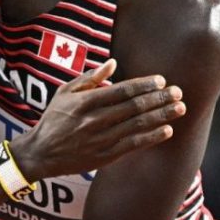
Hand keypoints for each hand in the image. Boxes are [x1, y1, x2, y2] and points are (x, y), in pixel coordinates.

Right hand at [11, 59, 185, 181]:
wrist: (40, 154)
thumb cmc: (53, 119)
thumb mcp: (64, 92)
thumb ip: (90, 78)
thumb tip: (113, 63)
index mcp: (85, 102)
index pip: (122, 91)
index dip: (144, 85)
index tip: (161, 80)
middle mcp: (95, 121)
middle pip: (134, 107)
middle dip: (159, 99)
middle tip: (178, 92)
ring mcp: (101, 140)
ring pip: (137, 126)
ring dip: (161, 116)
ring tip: (180, 108)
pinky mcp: (105, 156)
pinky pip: (133, 145)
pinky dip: (151, 137)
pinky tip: (167, 130)